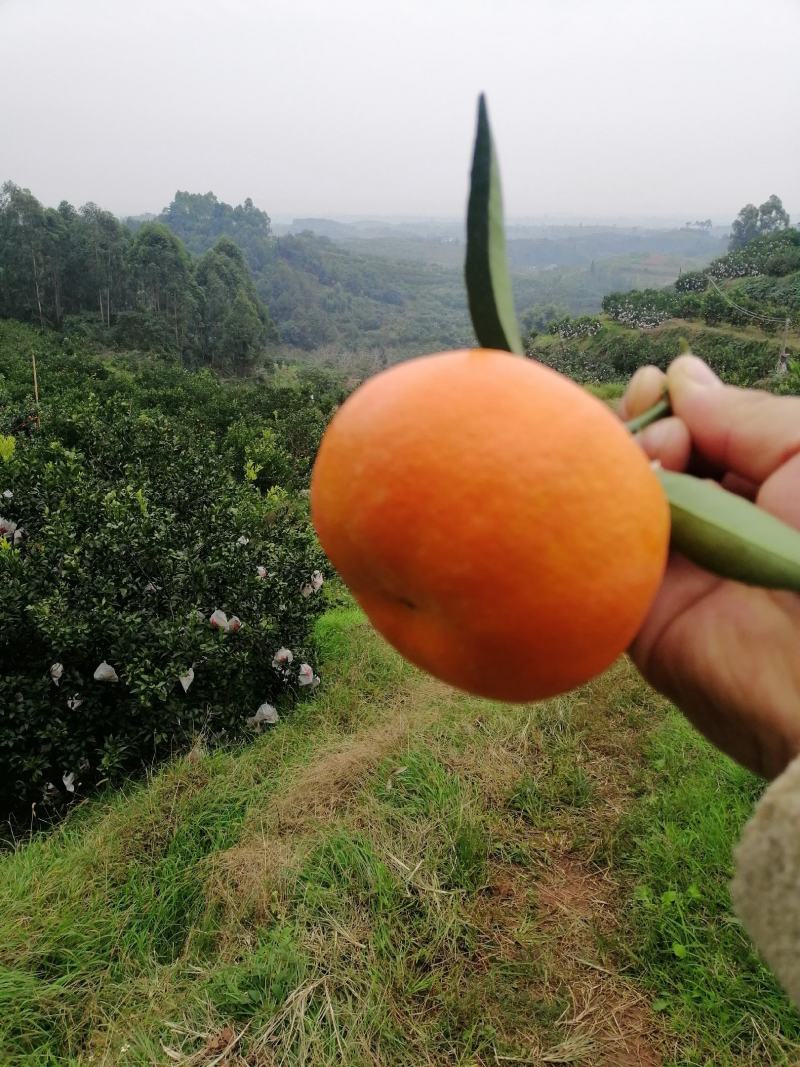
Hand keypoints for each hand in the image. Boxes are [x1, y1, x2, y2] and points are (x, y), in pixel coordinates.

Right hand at [620, 355, 799, 778]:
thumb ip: (743, 411)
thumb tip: (680, 375)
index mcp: (766, 491)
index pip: (700, 433)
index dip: (670, 402)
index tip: (653, 382)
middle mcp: (716, 527)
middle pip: (653, 460)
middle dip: (641, 428)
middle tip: (661, 438)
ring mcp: (672, 568)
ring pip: (616, 500)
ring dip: (612, 466)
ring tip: (635, 458)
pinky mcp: (632, 609)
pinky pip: (594, 553)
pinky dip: (582, 515)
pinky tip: (585, 485)